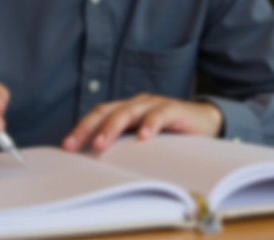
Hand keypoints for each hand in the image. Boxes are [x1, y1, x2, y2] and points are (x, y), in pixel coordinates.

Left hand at [62, 93, 222, 152]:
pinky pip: (159, 114)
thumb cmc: (170, 136)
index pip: (98, 115)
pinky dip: (150, 124)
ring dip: (112, 128)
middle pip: (107, 112)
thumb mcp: (143, 142)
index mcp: (125, 110)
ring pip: (128, 112)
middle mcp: (136, 104)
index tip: (66, 148)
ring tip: (101, 143)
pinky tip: (144, 136)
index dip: (81, 129)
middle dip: (89, 129)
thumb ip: (125, 147)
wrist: (206, 122)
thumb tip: (99, 168)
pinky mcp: (174, 109)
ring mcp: (154, 104)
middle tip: (75, 145)